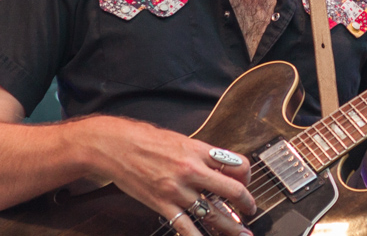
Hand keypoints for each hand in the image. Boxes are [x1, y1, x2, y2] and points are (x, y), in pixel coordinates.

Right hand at [88, 116, 255, 235]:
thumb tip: (219, 166)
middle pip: (232, 190)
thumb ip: (201, 154)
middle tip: (250, 210)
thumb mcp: (181, 139)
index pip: (238, 164)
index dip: (247, 176)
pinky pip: (186, 227)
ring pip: (213, 214)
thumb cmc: (146, 139)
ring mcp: (178, 190)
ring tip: (240, 233)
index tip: (246, 182)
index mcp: (200, 150)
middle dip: (246, 204)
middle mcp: (193, 170)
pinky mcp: (163, 205)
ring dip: (230, 227)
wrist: (116, 146)